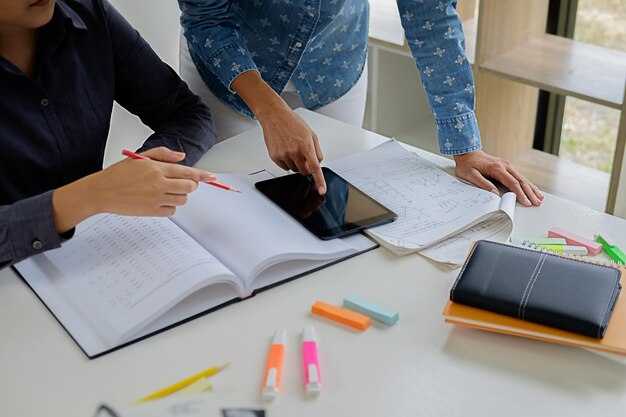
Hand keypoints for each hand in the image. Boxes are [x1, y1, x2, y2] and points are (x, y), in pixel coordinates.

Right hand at [52, 147, 215, 232]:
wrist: (101, 192)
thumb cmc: (118, 175)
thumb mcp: (141, 158)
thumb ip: (163, 155)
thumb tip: (182, 157)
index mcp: (156, 168)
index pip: (187, 172)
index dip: (203, 175)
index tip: (212, 177)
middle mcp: (158, 183)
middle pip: (189, 187)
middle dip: (189, 185)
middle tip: (181, 183)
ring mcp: (156, 199)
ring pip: (183, 200)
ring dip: (179, 196)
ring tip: (165, 191)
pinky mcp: (152, 211)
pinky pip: (172, 211)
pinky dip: (170, 207)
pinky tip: (158, 201)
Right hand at [230, 71, 325, 193]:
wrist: (274, 116)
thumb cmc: (292, 122)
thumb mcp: (311, 134)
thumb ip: (317, 150)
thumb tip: (318, 163)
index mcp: (306, 145)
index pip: (315, 167)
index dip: (319, 181)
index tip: (321, 190)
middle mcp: (294, 151)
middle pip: (304, 171)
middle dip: (306, 167)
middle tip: (303, 155)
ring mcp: (283, 155)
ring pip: (294, 170)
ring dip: (296, 163)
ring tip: (292, 148)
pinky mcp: (275, 157)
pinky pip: (284, 167)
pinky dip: (287, 162)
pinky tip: (285, 150)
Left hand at [453, 150, 543, 206]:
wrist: (467, 152)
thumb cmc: (467, 164)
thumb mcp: (470, 175)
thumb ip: (482, 184)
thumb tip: (494, 194)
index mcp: (497, 168)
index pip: (512, 183)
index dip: (520, 194)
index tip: (526, 202)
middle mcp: (504, 165)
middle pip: (521, 180)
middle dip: (530, 192)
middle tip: (537, 202)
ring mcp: (506, 165)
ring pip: (522, 178)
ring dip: (531, 188)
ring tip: (539, 197)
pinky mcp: (505, 167)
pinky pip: (518, 176)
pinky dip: (526, 183)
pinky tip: (532, 189)